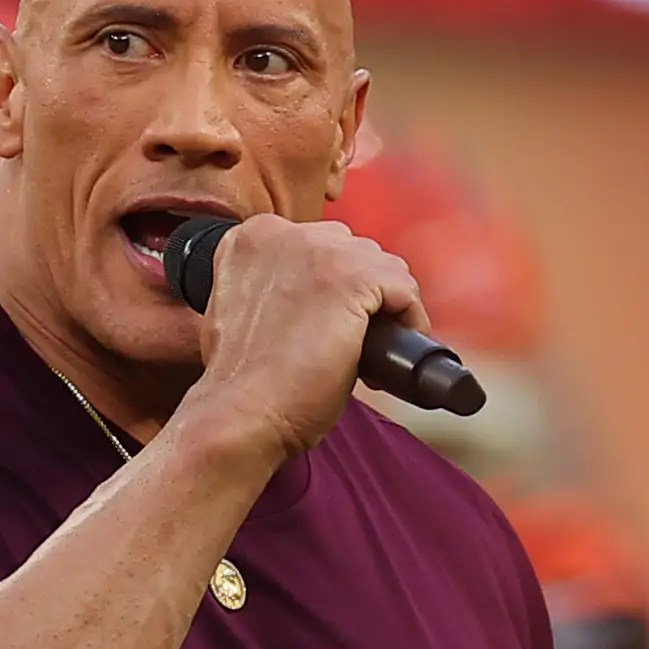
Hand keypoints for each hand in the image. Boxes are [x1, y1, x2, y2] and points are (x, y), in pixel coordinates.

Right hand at [173, 214, 427, 463]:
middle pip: (354, 250)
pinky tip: (386, 354)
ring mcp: (320, 252)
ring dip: (383, 309)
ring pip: (384, 268)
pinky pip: (404, 289)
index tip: (330, 319)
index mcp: (252, 238)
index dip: (332, 286)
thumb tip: (311, 296)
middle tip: (350, 338)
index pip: (319, 245)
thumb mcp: (240, 311)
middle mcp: (284, 234)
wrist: (241, 414)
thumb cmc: (240, 382)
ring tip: (366, 351)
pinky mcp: (353, 278)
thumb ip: (271, 286)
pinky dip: (408, 322)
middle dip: (360, 293)